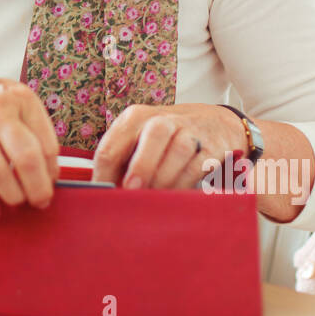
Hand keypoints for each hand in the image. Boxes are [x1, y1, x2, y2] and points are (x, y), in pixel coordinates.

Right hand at [0, 53, 58, 219]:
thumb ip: (27, 124)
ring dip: (11, 196)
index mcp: (18, 98)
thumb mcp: (5, 95)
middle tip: (40, 201)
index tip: (50, 181)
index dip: (51, 169)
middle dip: (38, 188)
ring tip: (15, 202)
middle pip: (26, 158)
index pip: (46, 142)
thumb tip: (47, 167)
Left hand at [91, 103, 246, 189]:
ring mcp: (190, 131)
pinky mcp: (211, 147)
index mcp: (135, 118)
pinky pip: (198, 165)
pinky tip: (174, 195)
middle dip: (141, 165)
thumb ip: (121, 165)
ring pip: (178, 149)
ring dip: (164, 177)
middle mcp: (162, 119)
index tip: (101, 197)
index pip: (112, 144)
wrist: (213, 123)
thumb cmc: (165, 139)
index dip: (104, 173)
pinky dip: (184, 182)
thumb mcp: (138, 141)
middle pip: (153, 134)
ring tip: (154, 198)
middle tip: (131, 190)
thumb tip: (104, 195)